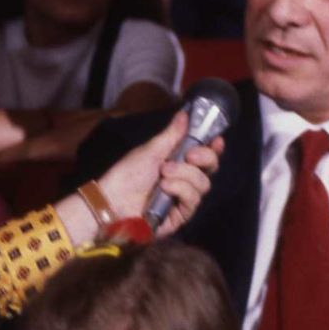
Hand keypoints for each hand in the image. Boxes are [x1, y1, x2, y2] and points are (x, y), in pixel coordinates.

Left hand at [98, 111, 223, 236]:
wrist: (112, 200)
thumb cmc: (129, 173)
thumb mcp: (151, 150)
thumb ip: (172, 134)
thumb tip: (185, 113)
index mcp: (180, 163)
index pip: (205, 156)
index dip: (214, 148)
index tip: (216, 140)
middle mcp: (185, 180)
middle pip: (211, 169)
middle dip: (204, 158)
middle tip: (190, 155)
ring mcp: (184, 199)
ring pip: (203, 184)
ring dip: (185, 175)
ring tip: (164, 172)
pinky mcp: (180, 216)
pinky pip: (192, 201)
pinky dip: (180, 190)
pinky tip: (165, 187)